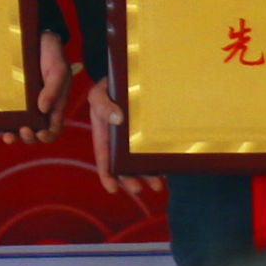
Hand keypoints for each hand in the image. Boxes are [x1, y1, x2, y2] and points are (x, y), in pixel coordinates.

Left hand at [0, 33, 70, 144]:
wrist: (39, 36)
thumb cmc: (53, 54)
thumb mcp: (58, 70)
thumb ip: (53, 89)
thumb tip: (43, 109)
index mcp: (56, 105)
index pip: (54, 128)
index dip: (48, 136)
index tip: (40, 134)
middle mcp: (41, 107)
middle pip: (36, 132)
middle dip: (29, 137)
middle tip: (23, 130)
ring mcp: (26, 103)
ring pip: (20, 126)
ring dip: (15, 135)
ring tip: (8, 136)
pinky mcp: (14, 95)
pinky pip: (9, 112)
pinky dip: (4, 121)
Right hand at [85, 81, 155, 197]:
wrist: (127, 76)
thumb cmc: (107, 87)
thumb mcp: (98, 94)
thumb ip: (103, 106)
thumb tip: (118, 119)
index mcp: (104, 135)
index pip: (104, 158)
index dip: (107, 175)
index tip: (112, 189)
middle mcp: (120, 141)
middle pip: (123, 166)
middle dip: (130, 179)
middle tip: (138, 189)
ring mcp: (136, 138)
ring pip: (141, 161)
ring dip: (148, 175)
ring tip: (158, 186)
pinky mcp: (151, 132)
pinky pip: (154, 149)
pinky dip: (159, 160)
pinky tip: (167, 168)